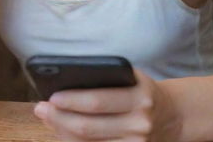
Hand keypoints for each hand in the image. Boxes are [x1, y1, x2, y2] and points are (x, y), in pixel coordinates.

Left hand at [33, 70, 181, 141]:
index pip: (99, 101)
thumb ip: (107, 78)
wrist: (172, 115)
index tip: (51, 96)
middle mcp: (139, 123)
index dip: (72, 100)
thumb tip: (68, 82)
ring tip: (48, 120)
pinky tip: (63, 134)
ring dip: (63, 133)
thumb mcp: (132, 77)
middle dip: (59, 118)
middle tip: (41, 109)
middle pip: (89, 127)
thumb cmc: (142, 90)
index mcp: (140, 97)